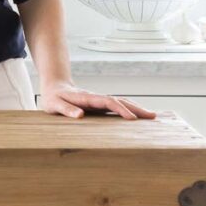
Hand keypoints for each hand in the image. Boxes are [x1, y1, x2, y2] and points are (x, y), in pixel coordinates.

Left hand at [40, 82, 156, 119]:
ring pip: (121, 102)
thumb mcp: (54, 104)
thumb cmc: (52, 98)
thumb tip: (79, 115)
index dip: (120, 109)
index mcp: (87, 97)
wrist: (54, 86)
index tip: (132, 119)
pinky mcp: (100, 105)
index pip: (107, 102)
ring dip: (136, 108)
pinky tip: (138, 116)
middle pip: (119, 100)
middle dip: (135, 108)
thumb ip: (65, 109)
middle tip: (152, 117)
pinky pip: (117, 107)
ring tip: (152, 117)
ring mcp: (99, 100)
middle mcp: (96, 97)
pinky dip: (129, 109)